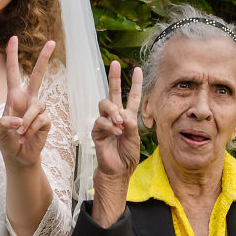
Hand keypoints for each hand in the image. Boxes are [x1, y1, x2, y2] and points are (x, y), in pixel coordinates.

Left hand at [0, 37, 54, 168]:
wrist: (18, 156)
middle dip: (44, 59)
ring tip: (20, 133)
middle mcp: (28, 99)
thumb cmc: (6, 141)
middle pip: (37, 76)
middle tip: (52, 42)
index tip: (13, 38)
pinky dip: (32, 129)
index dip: (12, 56)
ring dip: (27, 122)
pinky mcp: (46, 120)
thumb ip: (3, 124)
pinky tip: (28, 136)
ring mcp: (38, 109)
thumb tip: (19, 120)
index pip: (12, 73)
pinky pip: (41, 119)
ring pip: (37, 106)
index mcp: (14, 97)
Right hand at [91, 62, 142, 227]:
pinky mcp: (97, 131)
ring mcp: (105, 123)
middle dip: (114, 78)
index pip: (132, 97)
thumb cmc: (127, 157)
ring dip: (112, 110)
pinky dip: (109, 126)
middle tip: (114, 64)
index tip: (138, 69)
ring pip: (104, 105)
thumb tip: (122, 114)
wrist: (117, 171)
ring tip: (120, 122)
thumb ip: (130, 125)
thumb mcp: (135, 140)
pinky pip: (100, 121)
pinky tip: (115, 132)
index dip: (135, 84)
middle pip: (113, 93)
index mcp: (128, 117)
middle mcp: (116, 117)